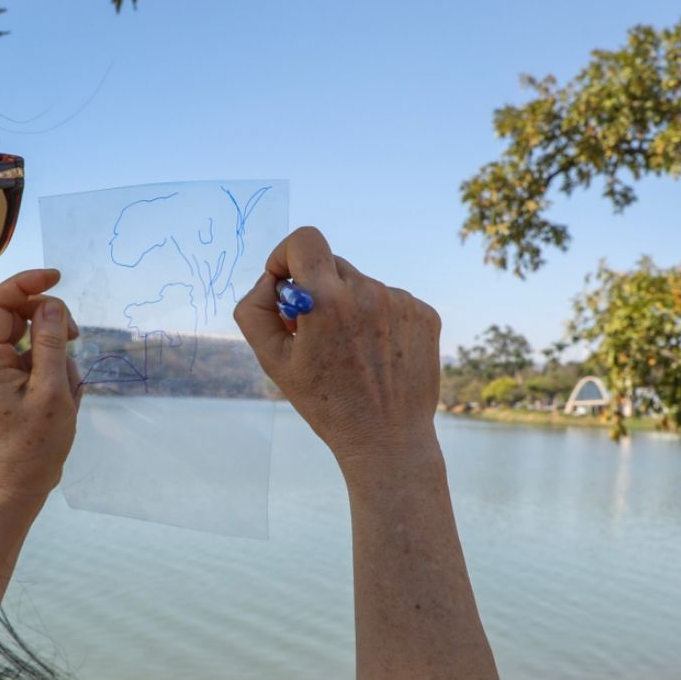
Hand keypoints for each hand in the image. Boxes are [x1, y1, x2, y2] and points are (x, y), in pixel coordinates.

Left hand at [0, 269, 81, 498]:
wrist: (25, 481)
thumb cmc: (36, 442)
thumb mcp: (52, 390)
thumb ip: (50, 343)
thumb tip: (51, 303)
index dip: (26, 282)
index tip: (57, 277)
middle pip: (19, 312)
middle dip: (51, 317)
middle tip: (76, 335)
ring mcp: (2, 368)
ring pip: (34, 332)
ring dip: (59, 347)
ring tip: (70, 382)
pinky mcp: (15, 378)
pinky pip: (40, 355)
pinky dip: (59, 365)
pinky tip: (67, 393)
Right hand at [233, 227, 441, 466]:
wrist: (387, 439)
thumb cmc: (325, 402)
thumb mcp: (272, 360)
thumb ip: (254, 310)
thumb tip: (271, 281)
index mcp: (326, 301)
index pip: (304, 240)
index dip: (286, 255)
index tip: (285, 282)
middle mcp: (368, 292)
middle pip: (331, 264)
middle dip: (317, 289)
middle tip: (315, 332)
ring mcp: (402, 302)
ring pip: (361, 285)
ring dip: (349, 306)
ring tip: (352, 351)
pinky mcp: (425, 314)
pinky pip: (390, 300)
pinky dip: (379, 319)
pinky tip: (377, 354)